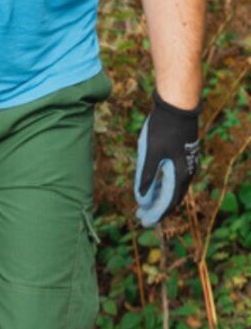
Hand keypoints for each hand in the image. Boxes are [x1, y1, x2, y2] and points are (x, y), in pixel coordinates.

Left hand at [134, 91, 201, 227]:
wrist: (177, 106)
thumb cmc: (162, 128)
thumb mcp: (151, 152)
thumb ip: (146, 175)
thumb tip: (141, 197)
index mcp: (181, 173)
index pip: (169, 201)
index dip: (156, 213)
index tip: (144, 222)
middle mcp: (187, 171)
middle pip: (172, 197)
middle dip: (156, 208)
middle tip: (141, 218)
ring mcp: (186, 163)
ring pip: (173, 187)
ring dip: (158, 197)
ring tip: (143, 206)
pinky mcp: (182, 156)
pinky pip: (173, 178)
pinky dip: (162, 186)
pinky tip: (152, 188)